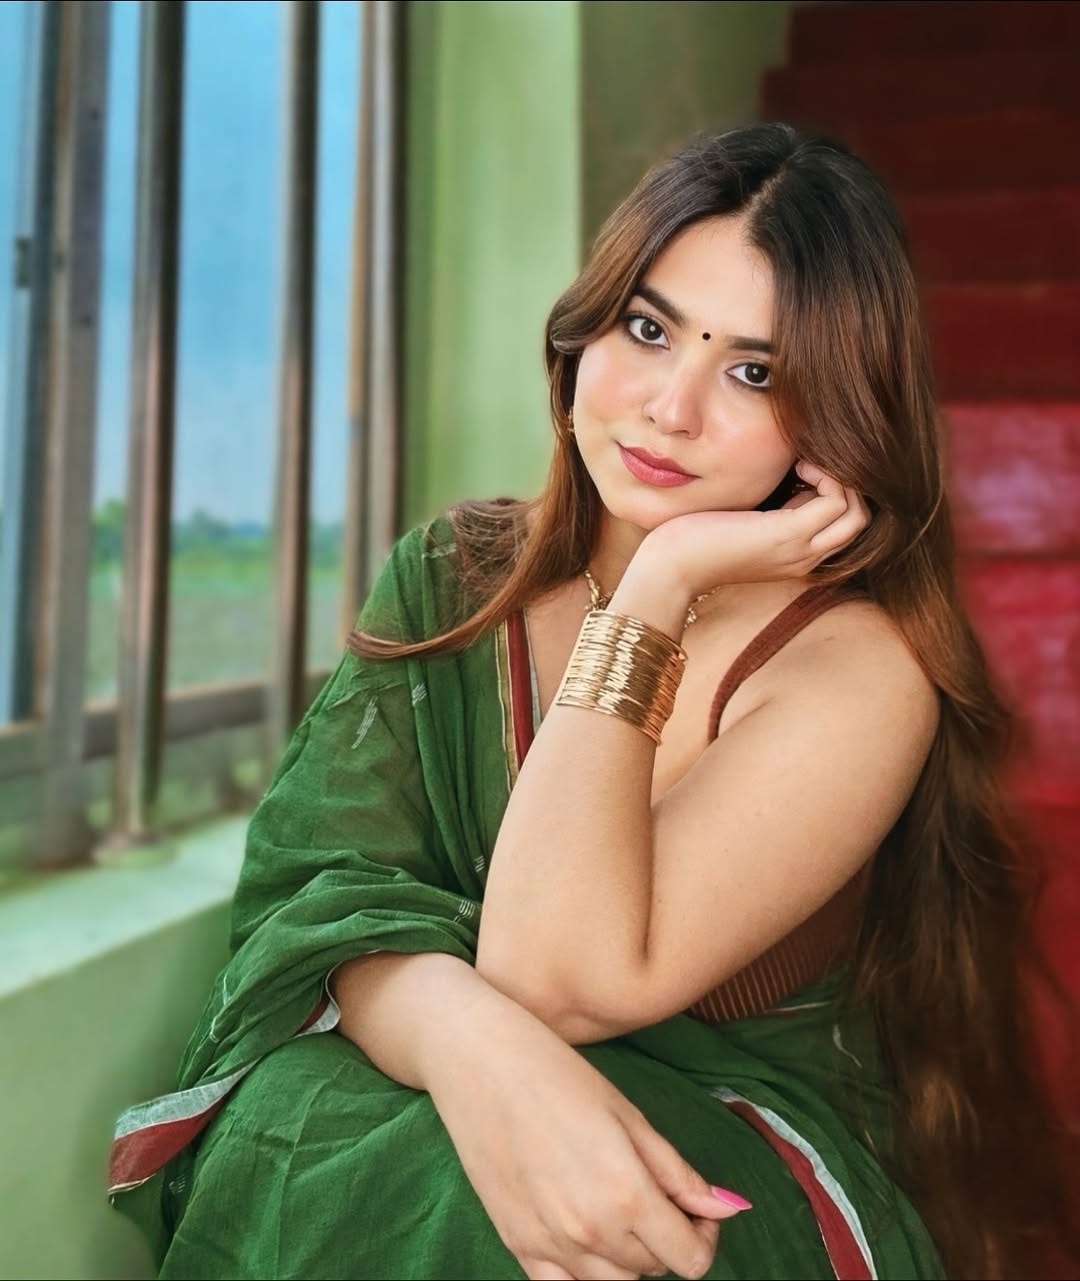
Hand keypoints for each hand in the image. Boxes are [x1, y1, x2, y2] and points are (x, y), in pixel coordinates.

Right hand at [427, 1000, 747, 1279]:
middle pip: (653, 1271)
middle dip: (667, 1239)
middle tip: (657, 1195)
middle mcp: (590, 1231)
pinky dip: (586, 1274)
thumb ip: (676, 1172)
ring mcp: (549, 1244)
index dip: (704, 1236)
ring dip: (629, 1257)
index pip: (689, 1259)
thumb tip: (725, 1208)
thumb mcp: (627, 1115)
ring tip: (620, 1208)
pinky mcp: (516, 1244)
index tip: (697, 1210)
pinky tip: (587, 1235)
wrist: (478, 1061)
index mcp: (626, 1195)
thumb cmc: (556, 1074)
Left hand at [637, 460, 870, 602]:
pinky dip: (827, 476)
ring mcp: (799, 550)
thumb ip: (769, 508)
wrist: (671, 568)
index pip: (842, 524)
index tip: (801, 470)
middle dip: (844, 484)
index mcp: (795, 556)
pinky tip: (797, 466)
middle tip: (807, 464)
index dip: (832, 491)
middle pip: (858, 521)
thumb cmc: (695, 540)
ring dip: (838, 478)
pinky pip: (836, 501)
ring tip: (803, 464)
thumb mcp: (742, 522)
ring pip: (856, 514)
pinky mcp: (786, 535)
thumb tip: (785, 476)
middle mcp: (805, 559)